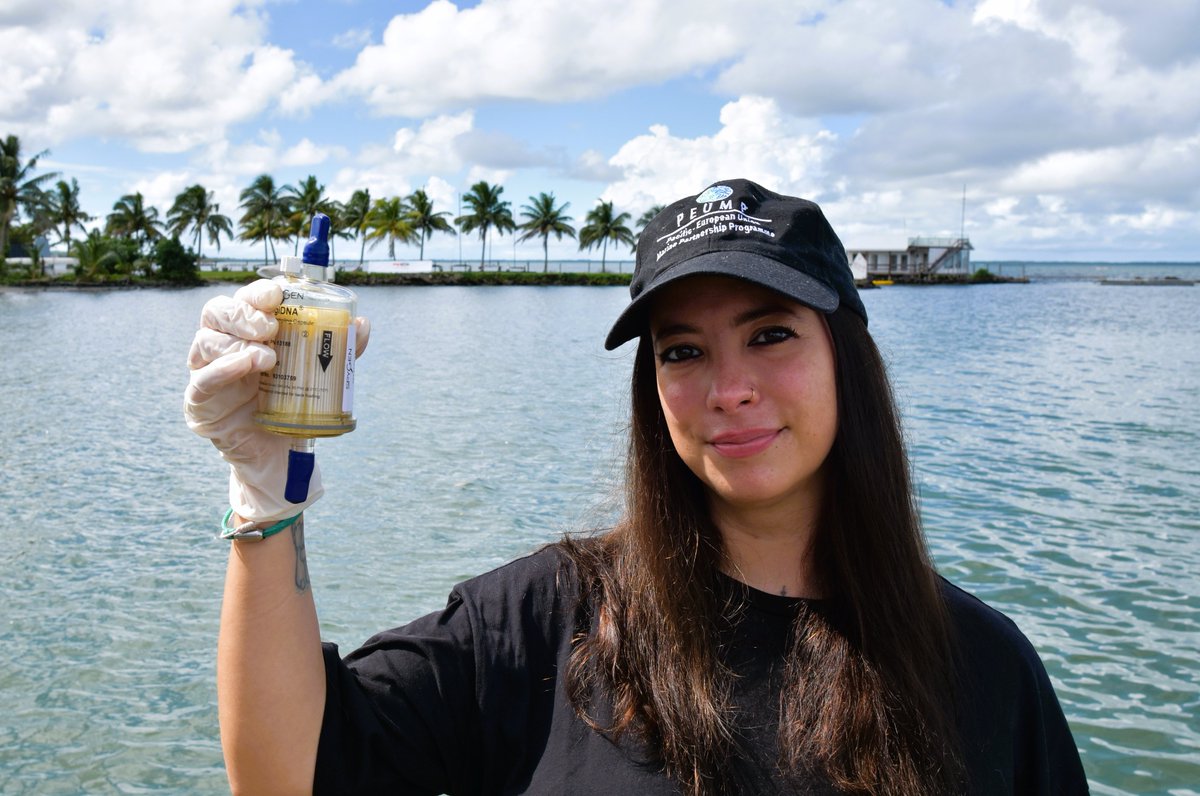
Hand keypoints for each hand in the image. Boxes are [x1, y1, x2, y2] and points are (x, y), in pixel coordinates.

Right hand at [184, 279, 370, 522]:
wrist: (282, 455)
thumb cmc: (295, 406)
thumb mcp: (320, 375)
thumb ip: (339, 351)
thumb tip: (361, 325)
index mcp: (247, 332)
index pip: (244, 301)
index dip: (256, 293)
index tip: (277, 295)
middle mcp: (222, 346)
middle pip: (217, 313)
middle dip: (243, 313)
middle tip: (272, 327)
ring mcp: (207, 372)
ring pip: (206, 342)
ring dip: (237, 343)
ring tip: (269, 357)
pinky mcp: (200, 403)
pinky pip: (202, 382)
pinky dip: (222, 370)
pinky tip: (245, 365)